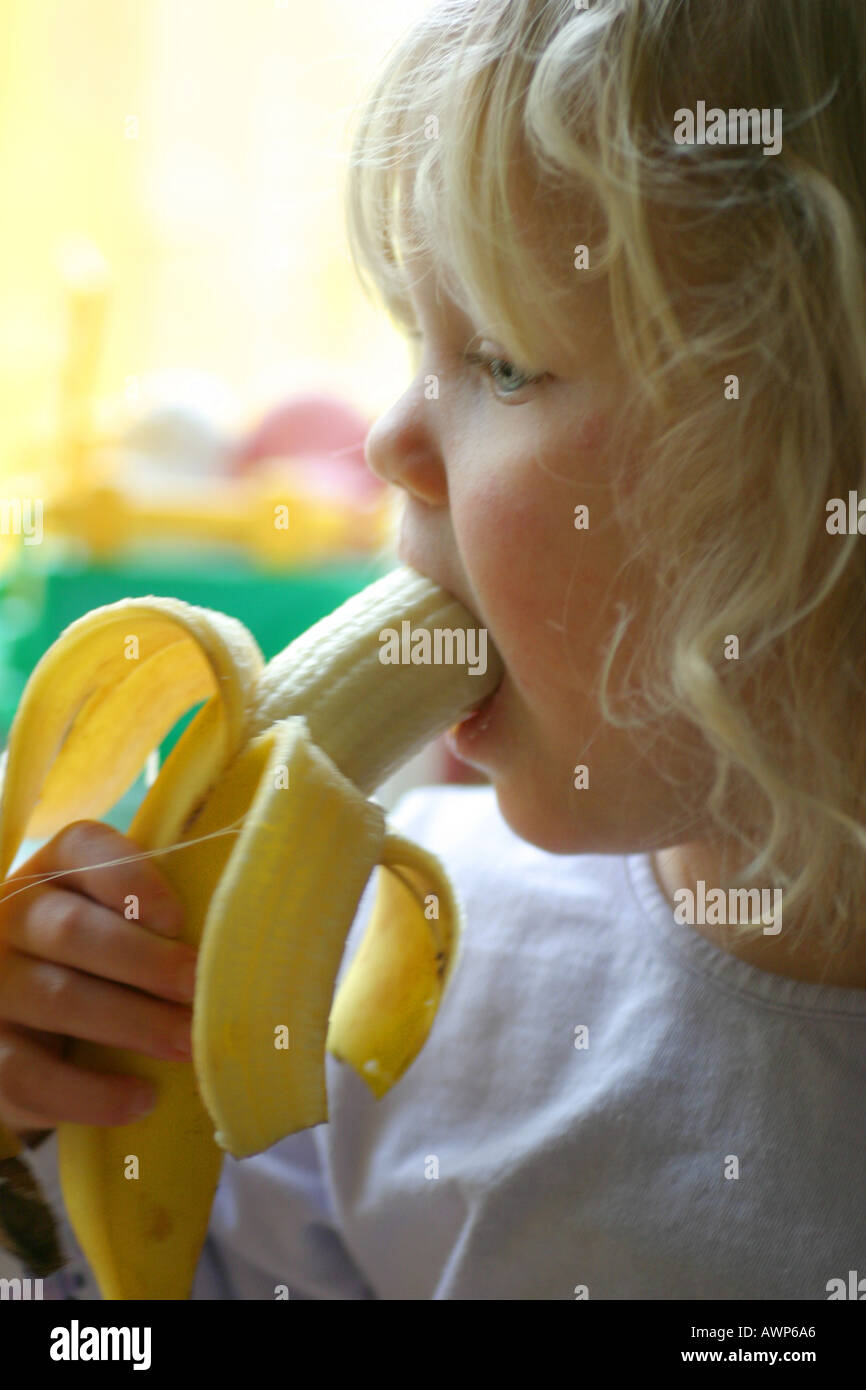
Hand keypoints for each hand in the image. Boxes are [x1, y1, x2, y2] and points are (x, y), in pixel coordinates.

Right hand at [0, 820, 194, 1134]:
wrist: (31, 1030)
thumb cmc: (103, 964)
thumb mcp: (124, 926)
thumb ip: (167, 919)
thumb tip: (254, 936)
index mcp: (56, 871)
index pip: (83, 849)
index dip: (130, 877)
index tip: (178, 918)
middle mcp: (12, 916)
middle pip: (71, 930)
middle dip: (145, 961)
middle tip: (199, 989)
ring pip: (55, 998)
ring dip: (131, 1024)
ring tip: (187, 1045)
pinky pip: (28, 1073)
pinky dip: (89, 1092)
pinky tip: (140, 1097)